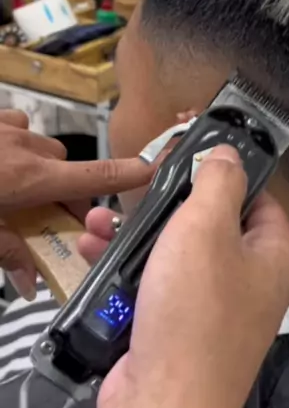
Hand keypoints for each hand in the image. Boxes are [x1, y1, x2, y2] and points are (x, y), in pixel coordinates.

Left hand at [0, 110, 153, 299]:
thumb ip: (6, 254)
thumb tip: (31, 284)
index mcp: (27, 178)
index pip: (90, 176)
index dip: (126, 174)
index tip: (155, 170)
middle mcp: (22, 146)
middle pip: (63, 165)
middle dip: (61, 188)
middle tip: (44, 214)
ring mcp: (1, 125)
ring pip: (37, 142)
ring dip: (35, 162)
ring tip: (11, 184)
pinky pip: (12, 123)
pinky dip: (12, 139)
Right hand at [80, 146, 288, 407]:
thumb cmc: (195, 308)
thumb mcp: (206, 227)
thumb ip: (218, 181)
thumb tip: (228, 154)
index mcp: (274, 256)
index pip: (259, 199)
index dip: (224, 174)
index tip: (185, 157)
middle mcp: (251, 283)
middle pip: (211, 226)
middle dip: (167, 205)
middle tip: (136, 186)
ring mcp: (214, 313)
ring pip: (176, 256)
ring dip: (137, 234)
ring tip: (98, 220)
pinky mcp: (178, 333)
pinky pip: (156, 288)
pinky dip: (128, 270)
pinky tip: (94, 252)